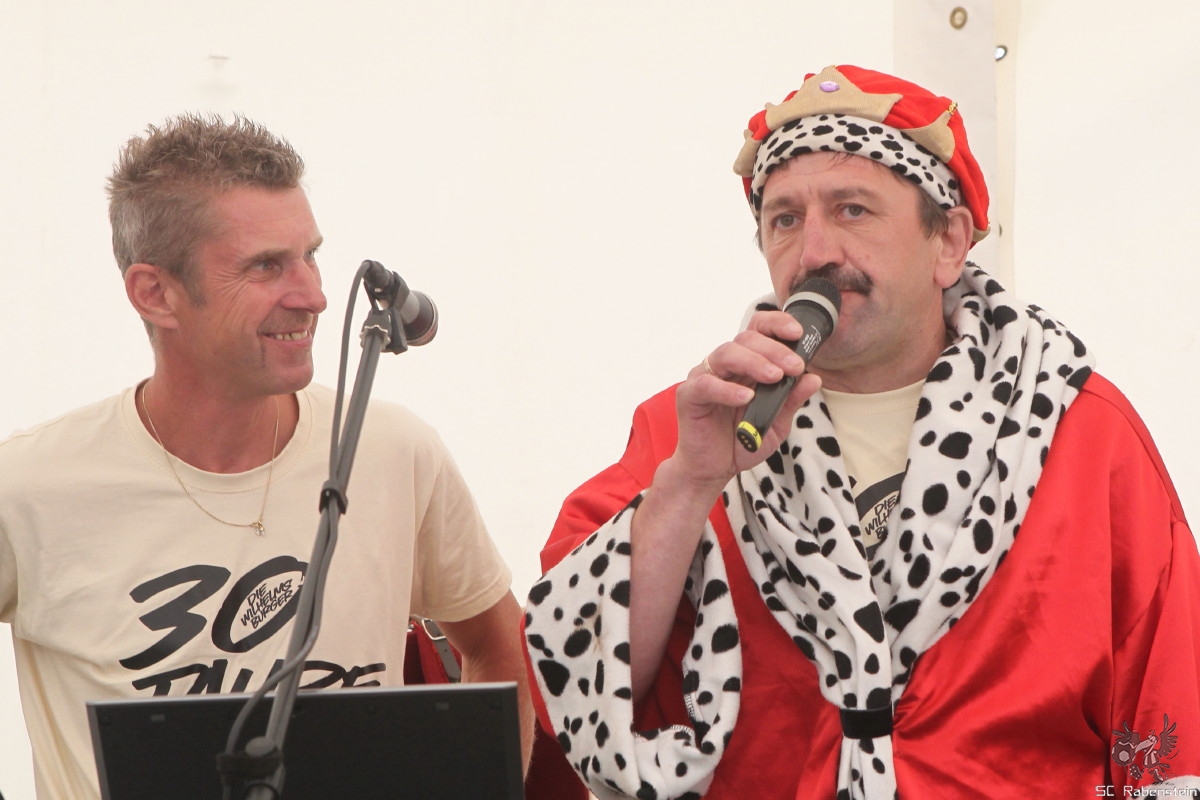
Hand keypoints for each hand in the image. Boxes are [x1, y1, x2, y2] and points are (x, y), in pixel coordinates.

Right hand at [672, 308, 822, 493]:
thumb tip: (814, 378)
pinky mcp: (689, 396)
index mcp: (745, 365)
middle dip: (774, 349)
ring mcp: (705, 377)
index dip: (777, 325)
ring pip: (727, 354)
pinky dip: (728, 389)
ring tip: (775, 378)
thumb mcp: (777, 423)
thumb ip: (791, 400)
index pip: (758, 331)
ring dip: (754, 362)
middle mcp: (724, 366)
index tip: (798, 334)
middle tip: (794, 367)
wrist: (713, 469)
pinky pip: (707, 384)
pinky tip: (746, 397)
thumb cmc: (741, 442)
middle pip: (746, 339)